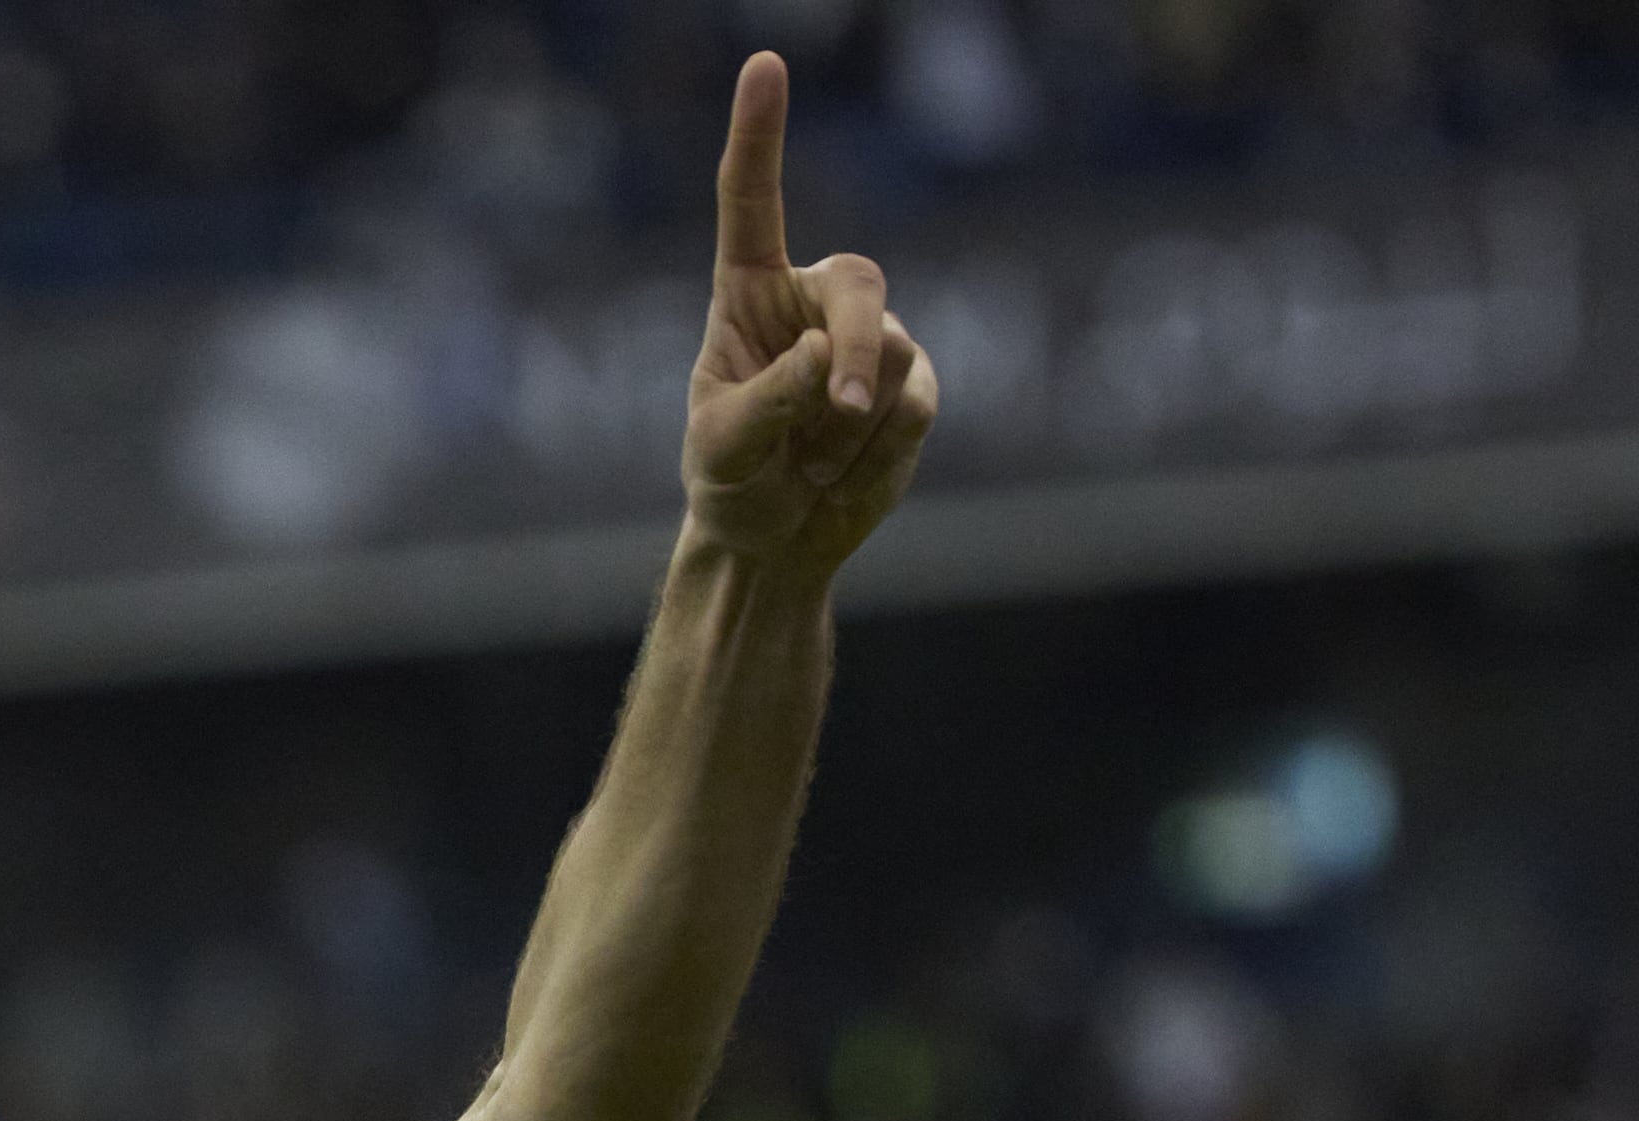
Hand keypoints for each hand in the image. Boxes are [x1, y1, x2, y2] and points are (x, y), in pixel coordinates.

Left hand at [680, 54, 936, 574]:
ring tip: (811, 463)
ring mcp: (874, 340)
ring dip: (847, 430)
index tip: (765, 63)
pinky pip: (915, 407)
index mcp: (749, 294)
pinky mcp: (915, 387)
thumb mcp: (723, 448)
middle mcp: (816, 302)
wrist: (774, 539)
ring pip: (893, 357)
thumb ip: (767, 401)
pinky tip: (845, 473)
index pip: (752, 203)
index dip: (760, 136)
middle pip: (861, 286)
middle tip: (833, 412)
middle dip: (854, 350)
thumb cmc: (731, 480)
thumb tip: (825, 356)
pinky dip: (876, 454)